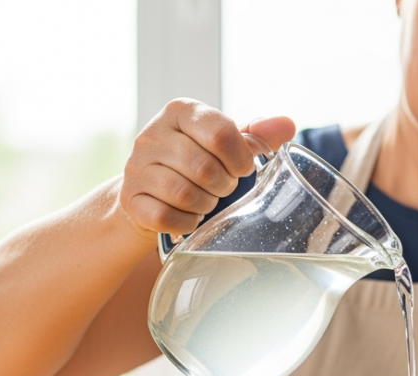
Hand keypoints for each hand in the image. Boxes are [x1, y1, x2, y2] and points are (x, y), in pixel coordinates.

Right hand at [118, 99, 295, 237]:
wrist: (150, 188)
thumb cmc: (195, 161)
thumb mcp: (224, 143)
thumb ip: (256, 135)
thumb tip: (287, 125)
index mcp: (180, 111)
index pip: (220, 133)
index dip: (240, 158)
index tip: (242, 169)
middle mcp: (152, 135)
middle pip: (204, 168)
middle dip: (223, 185)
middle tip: (222, 186)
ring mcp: (136, 168)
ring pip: (185, 194)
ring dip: (206, 204)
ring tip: (206, 199)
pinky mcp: (130, 199)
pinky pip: (166, 218)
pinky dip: (186, 222)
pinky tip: (188, 215)